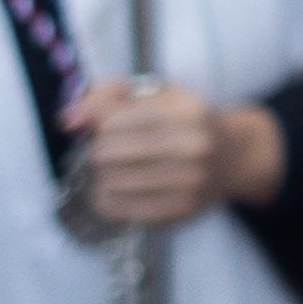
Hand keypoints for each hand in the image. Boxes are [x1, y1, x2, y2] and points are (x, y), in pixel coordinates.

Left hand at [62, 80, 286, 226]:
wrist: (234, 156)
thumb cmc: (185, 120)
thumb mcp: (155, 94)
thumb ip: (107, 96)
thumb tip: (68, 120)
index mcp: (185, 110)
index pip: (112, 121)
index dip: (97, 125)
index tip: (103, 128)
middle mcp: (191, 146)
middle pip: (106, 153)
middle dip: (97, 151)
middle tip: (107, 152)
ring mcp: (188, 181)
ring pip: (109, 182)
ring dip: (101, 176)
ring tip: (112, 170)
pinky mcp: (180, 209)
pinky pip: (120, 208)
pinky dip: (107, 199)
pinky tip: (116, 190)